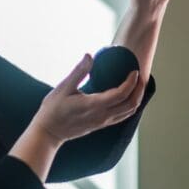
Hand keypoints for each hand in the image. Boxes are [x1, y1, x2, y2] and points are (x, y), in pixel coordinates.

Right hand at [31, 55, 145, 143]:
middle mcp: (102, 116)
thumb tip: (89, 55)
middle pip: (131, 105)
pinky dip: (129, 104)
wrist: (48, 133)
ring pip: (128, 112)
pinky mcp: (101, 125)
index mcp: (94, 105)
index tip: (134, 71)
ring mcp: (103, 122)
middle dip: (139, 90)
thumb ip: (78, 72)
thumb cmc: (53, 110)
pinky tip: (125, 95)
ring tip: (136, 84)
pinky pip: (122, 115)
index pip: (121, 94)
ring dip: (136, 98)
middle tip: (140, 76)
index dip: (131, 82)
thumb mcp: (63, 88)